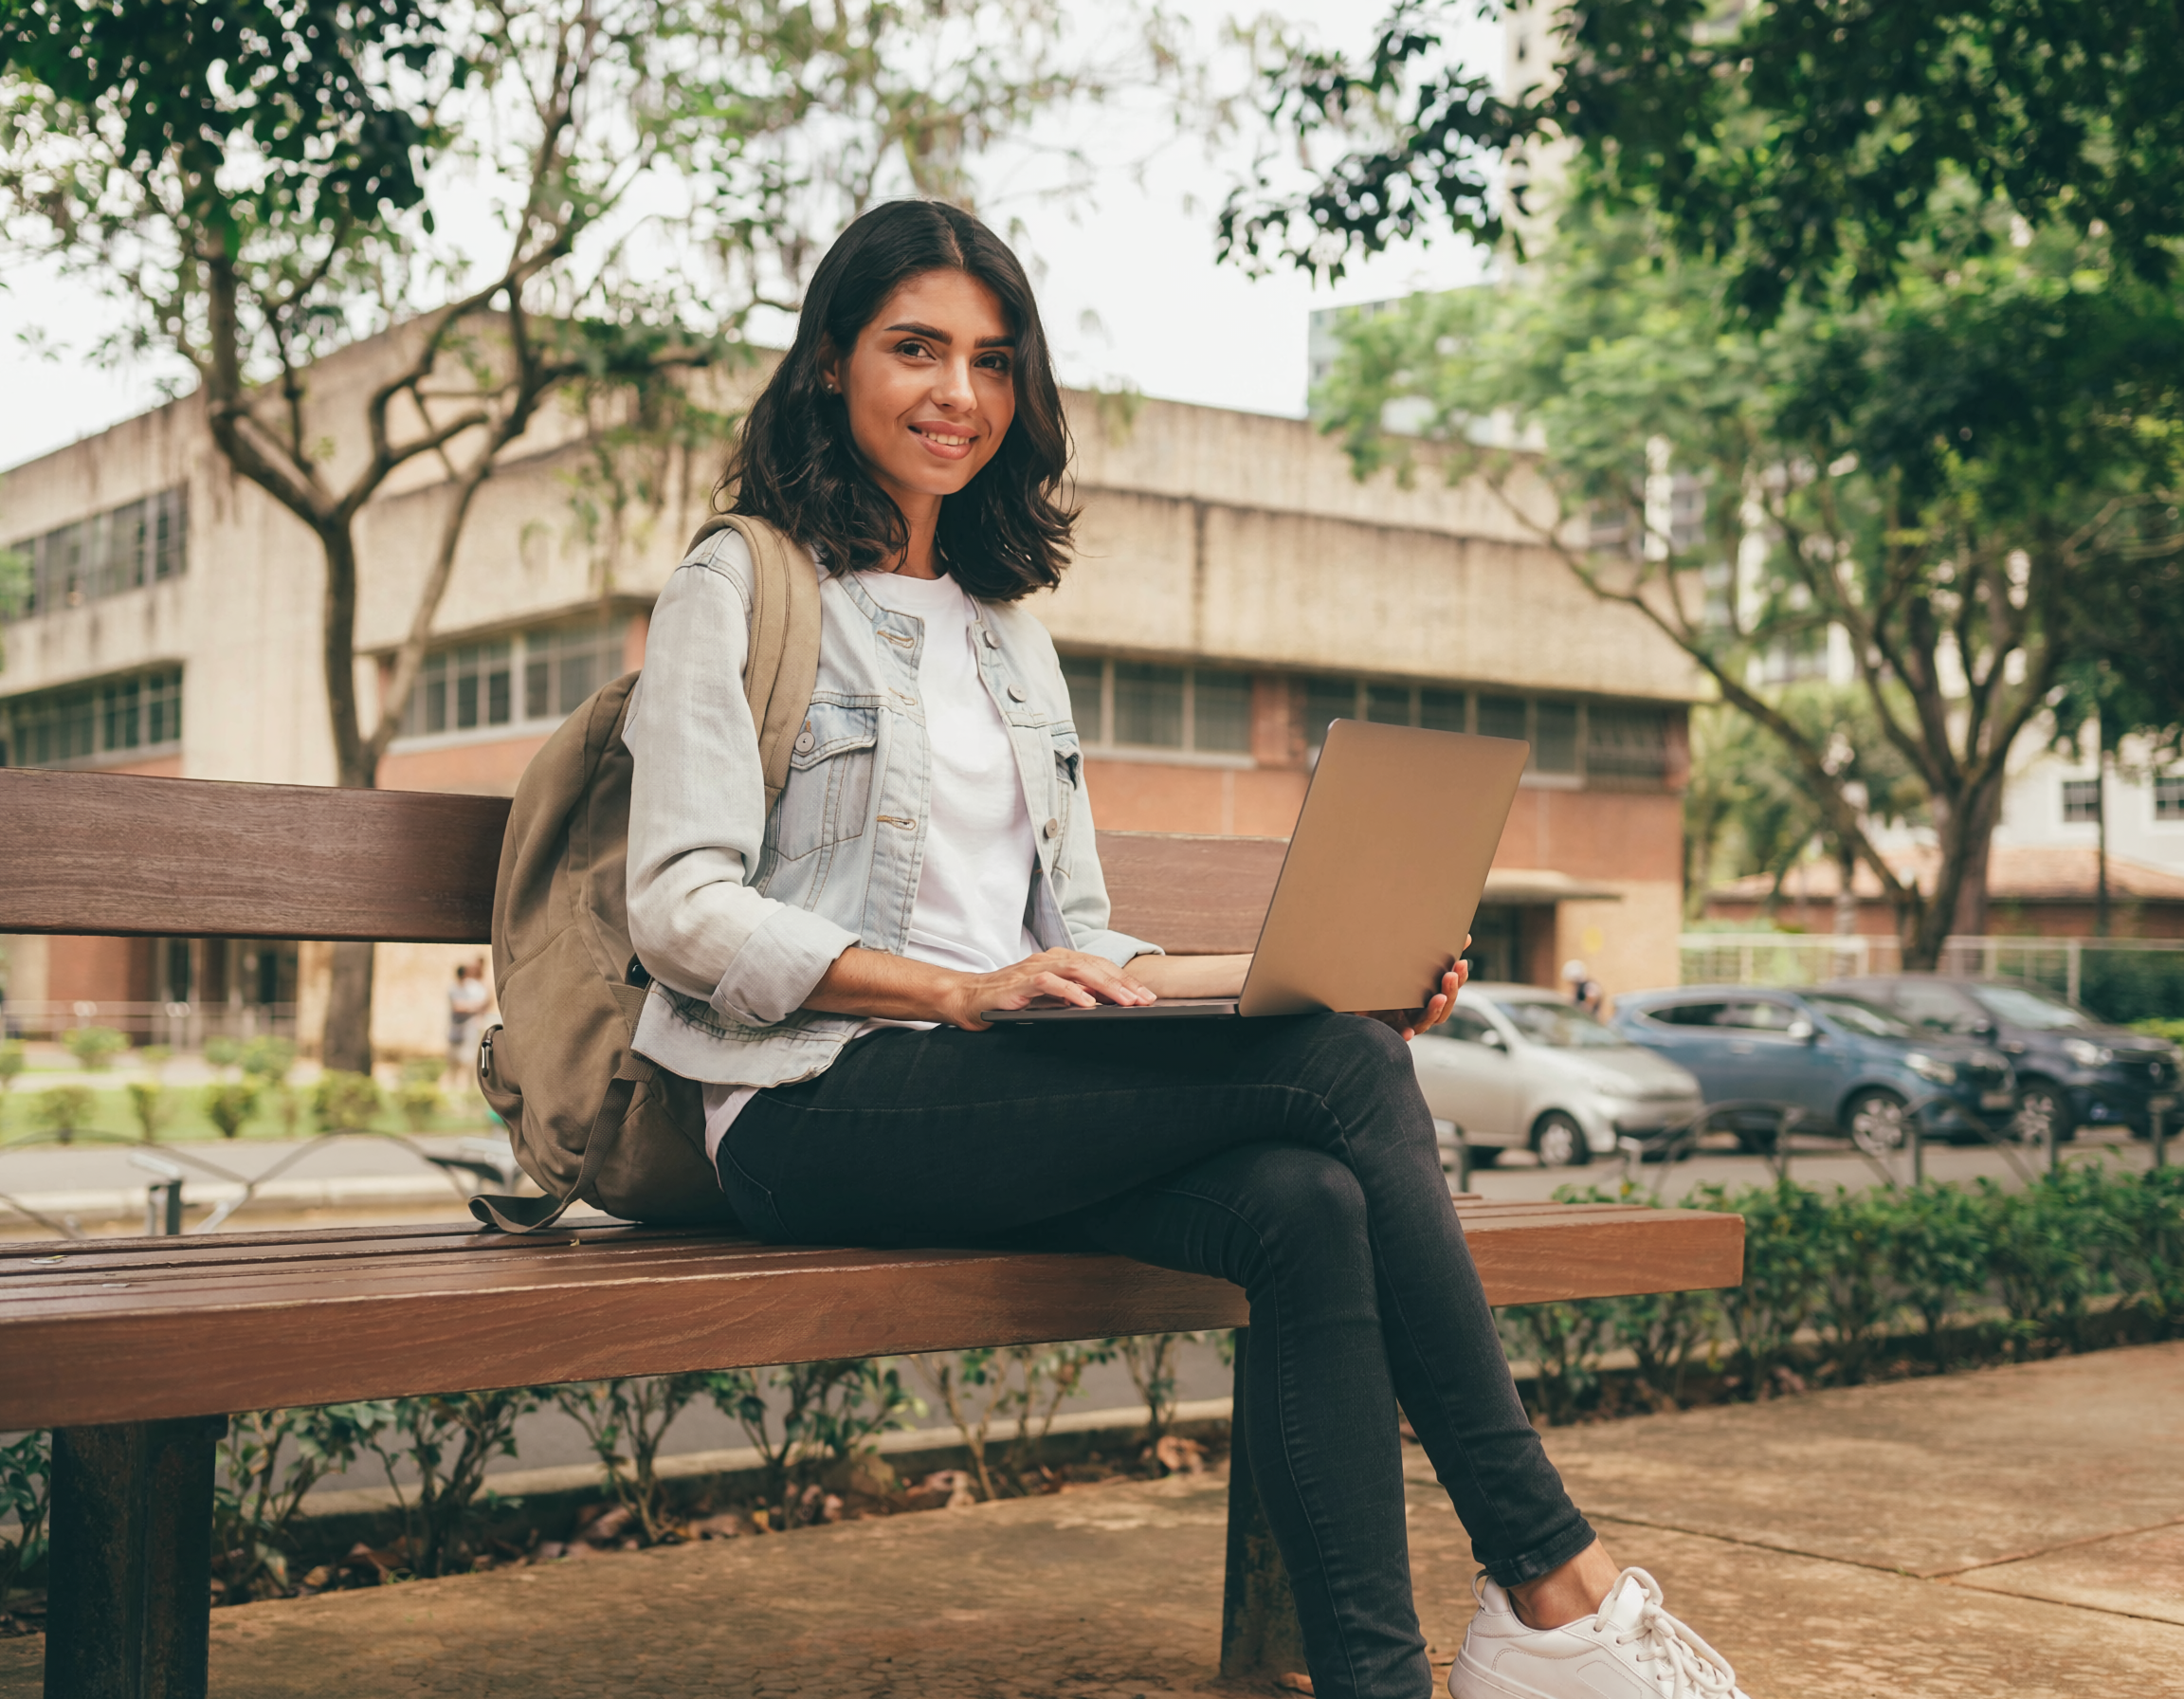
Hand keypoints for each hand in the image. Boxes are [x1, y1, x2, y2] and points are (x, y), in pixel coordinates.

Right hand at [942, 948, 1154, 1030]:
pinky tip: (1087, 1003)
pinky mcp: (1020, 981)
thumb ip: (1071, 998)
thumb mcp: (1047, 1000)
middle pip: (1094, 965)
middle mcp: (1049, 959)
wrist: (967, 1000)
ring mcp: (1034, 967)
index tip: (1146, 995)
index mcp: (1058, 961)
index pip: (1098, 966)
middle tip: (1145, 999)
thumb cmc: (1007, 1001)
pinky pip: (1050, 983)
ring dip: (1105, 985)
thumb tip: (1104, 1007)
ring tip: (1125, 1001)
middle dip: (1122, 983)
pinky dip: (1070, 992)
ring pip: (1077, 970)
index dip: (1124, 979)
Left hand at [1360, 941, 1471, 1041]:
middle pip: (1442, 1006)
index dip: (1459, 977)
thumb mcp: (1399, 958)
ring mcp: (1403, 1021)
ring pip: (1425, 1021)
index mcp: (1423, 993)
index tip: (1461, 962)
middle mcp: (1417, 1009)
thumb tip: (1461, 935)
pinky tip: (1408, 1032)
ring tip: (1439, 997)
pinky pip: (1397, 1034)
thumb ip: (1426, 948)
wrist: (1344, 992)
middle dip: (1451, 991)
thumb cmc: (1376, 977)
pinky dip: (1404, 1034)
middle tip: (1452, 976)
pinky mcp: (1386, 1029)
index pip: (1448, 988)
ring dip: (1435, 1010)